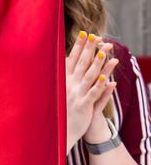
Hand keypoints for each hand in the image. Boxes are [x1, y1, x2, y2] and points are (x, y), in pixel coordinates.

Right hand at [66, 32, 116, 148]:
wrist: (56, 130)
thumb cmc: (58, 109)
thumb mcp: (58, 90)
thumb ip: (62, 76)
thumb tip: (66, 61)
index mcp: (63, 79)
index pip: (72, 58)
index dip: (79, 46)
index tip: (85, 33)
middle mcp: (68, 84)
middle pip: (81, 63)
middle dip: (90, 49)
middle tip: (97, 37)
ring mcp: (76, 94)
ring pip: (89, 76)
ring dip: (98, 64)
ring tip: (106, 52)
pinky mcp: (83, 106)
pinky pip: (93, 95)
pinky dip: (100, 87)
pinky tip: (108, 80)